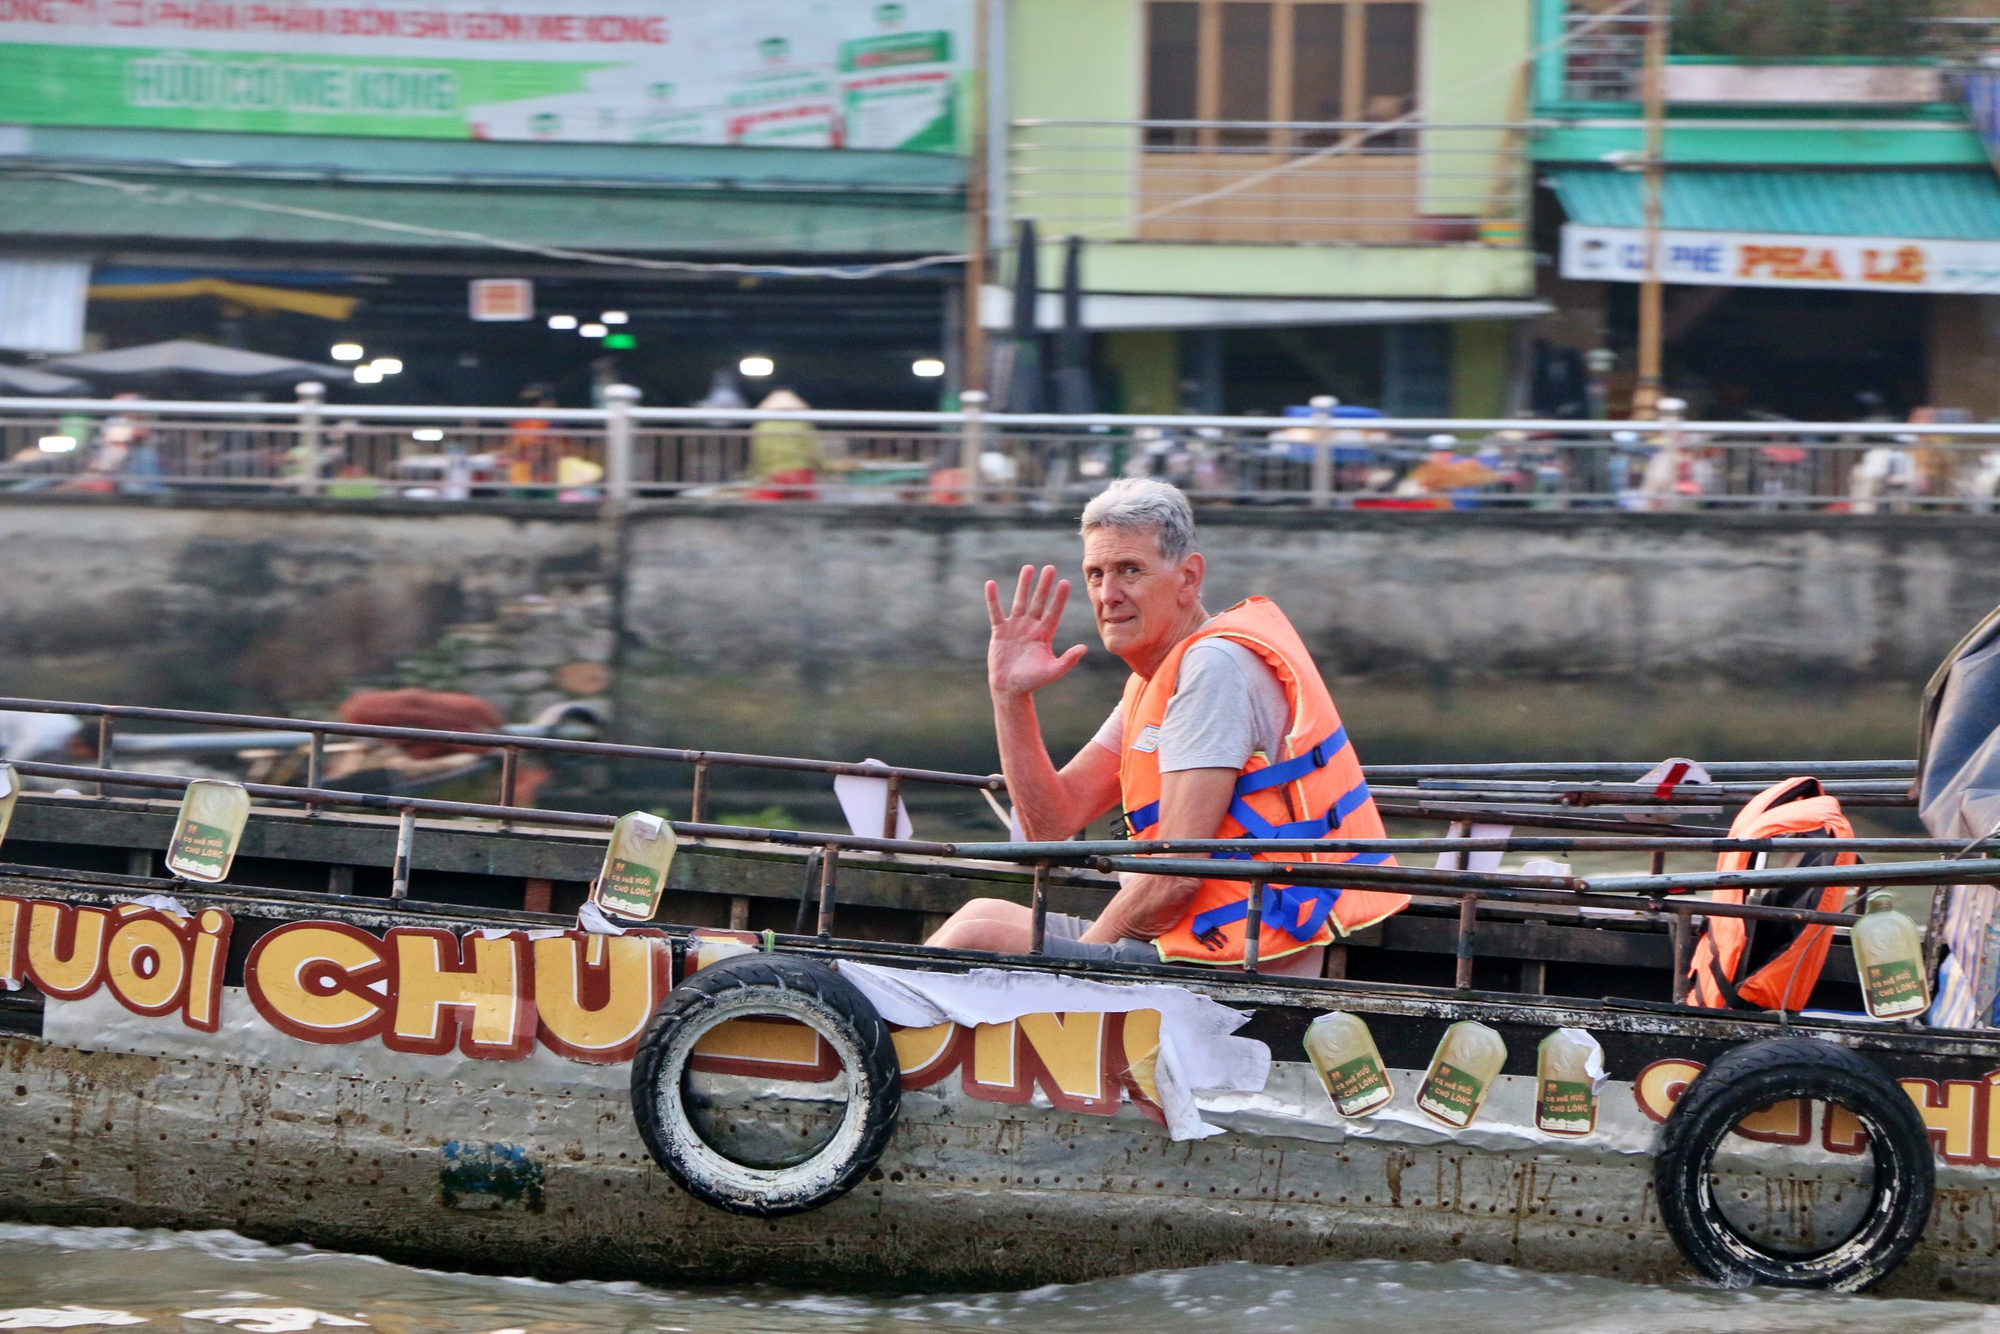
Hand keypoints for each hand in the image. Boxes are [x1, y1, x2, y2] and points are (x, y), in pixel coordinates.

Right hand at [986, 565, 1087, 699]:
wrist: (1010, 688)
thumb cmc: (1032, 681)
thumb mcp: (1053, 671)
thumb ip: (1068, 659)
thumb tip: (1084, 647)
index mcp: (1045, 634)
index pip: (1054, 612)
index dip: (1059, 598)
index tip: (1066, 582)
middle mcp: (1031, 627)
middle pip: (1039, 601)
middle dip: (1044, 585)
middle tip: (1050, 567)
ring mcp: (1015, 627)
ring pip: (1020, 601)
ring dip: (1024, 585)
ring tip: (1028, 567)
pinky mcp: (999, 631)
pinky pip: (996, 612)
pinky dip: (993, 599)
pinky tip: (991, 584)